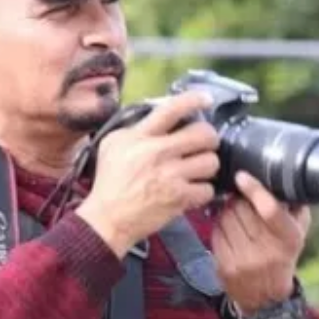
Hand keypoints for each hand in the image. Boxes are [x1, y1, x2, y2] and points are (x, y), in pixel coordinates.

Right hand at [76, 90, 220, 256]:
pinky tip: (192, 191)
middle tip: (203, 145)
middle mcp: (158, 152)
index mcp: (141, 136)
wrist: (108, 218)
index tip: (206, 99)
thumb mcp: (112, 144)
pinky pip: (207, 189)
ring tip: (197, 170)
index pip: (172, 109)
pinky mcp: (179, 198)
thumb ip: (135, 128)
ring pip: (211, 162)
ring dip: (207, 166)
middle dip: (209, 138)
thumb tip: (159, 116)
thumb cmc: (109, 182)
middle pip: (204, 134)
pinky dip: (202, 191)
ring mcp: (170, 176)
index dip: (194, 99)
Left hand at [212, 171, 311, 313]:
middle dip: (239, 198)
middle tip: (241, 197)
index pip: (270, 209)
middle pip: (242, 210)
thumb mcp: (298, 233)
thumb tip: (283, 180)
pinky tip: (229, 228)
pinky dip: (219, 225)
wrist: (267, 297)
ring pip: (226, 219)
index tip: (243, 176)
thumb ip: (295, 207)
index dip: (254, 190)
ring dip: (227, 210)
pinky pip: (216, 233)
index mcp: (289, 239)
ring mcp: (244, 261)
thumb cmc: (282, 256)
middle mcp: (267, 251)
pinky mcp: (226, 267)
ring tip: (236, 213)